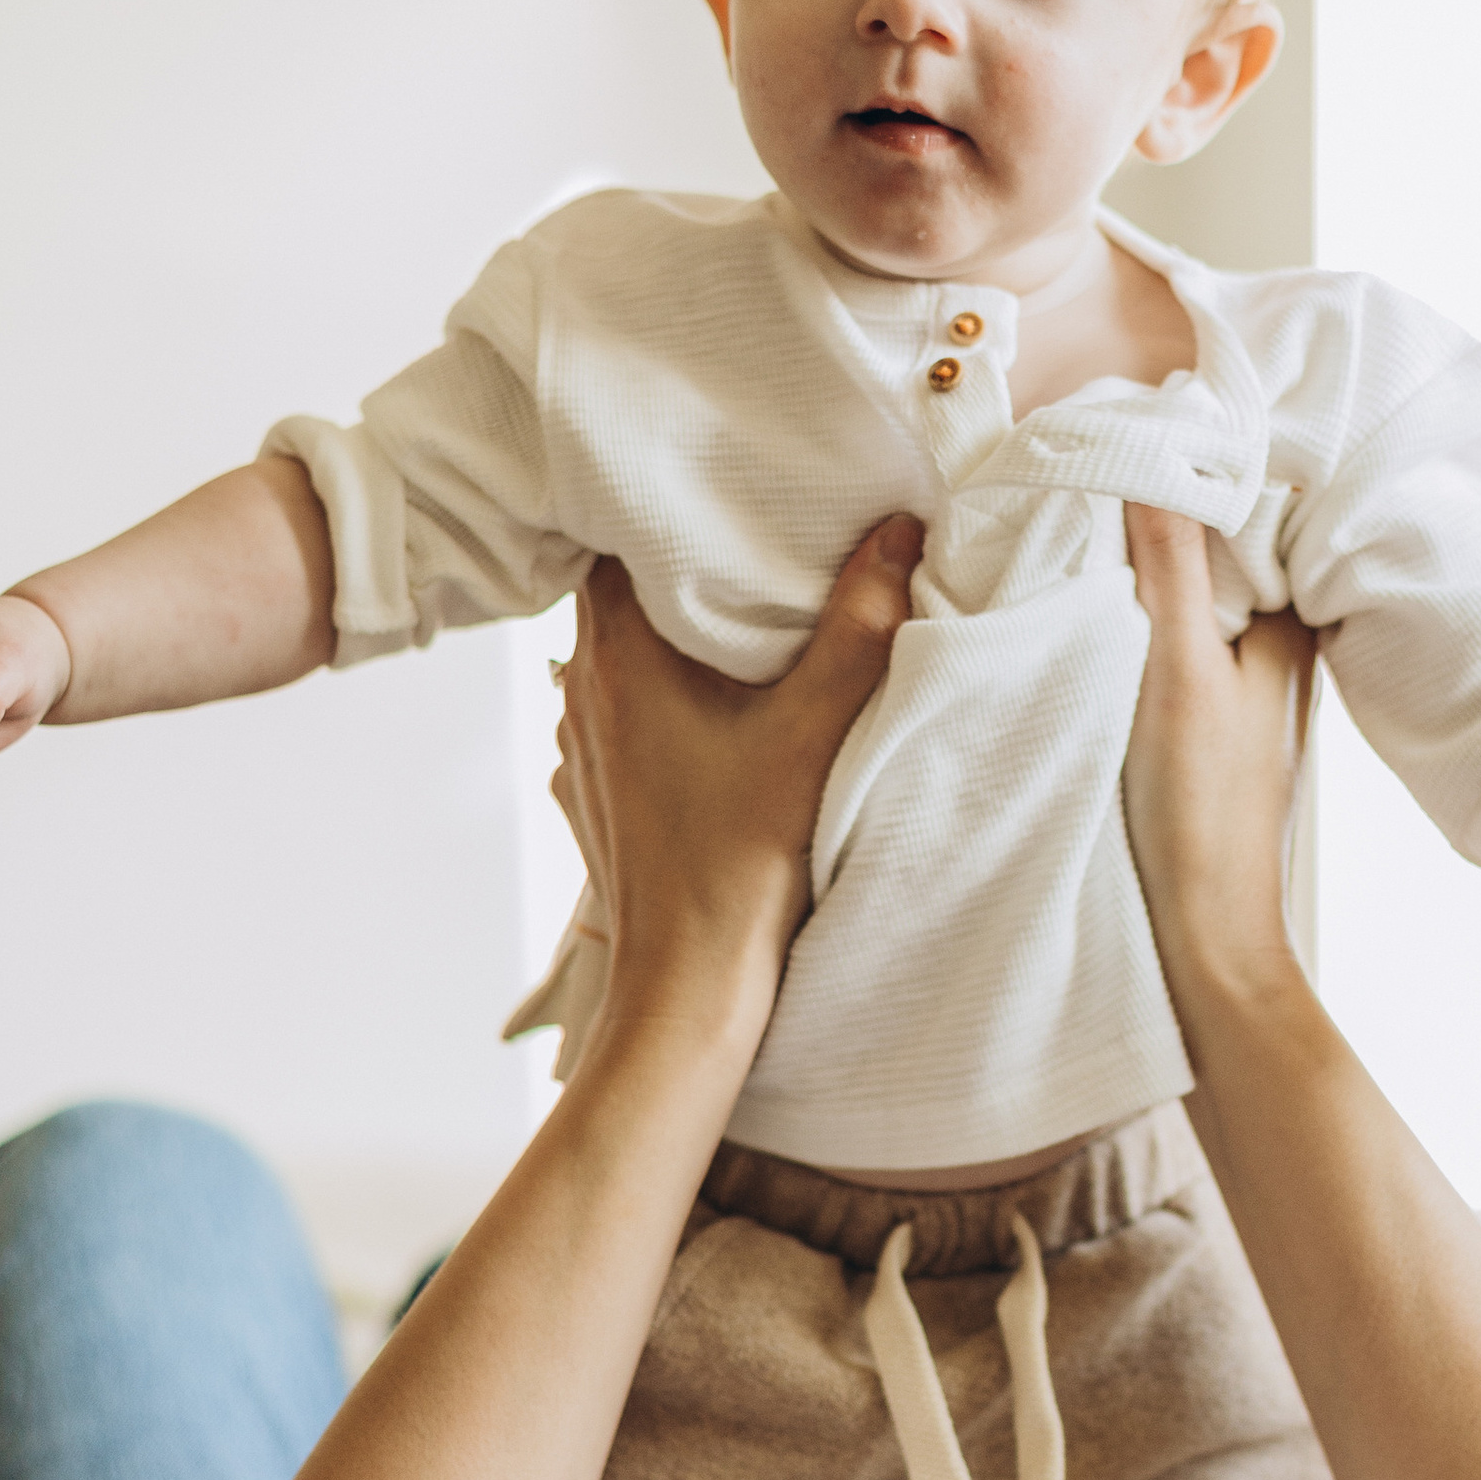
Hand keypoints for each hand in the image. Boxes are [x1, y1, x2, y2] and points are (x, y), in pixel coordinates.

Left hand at [551, 517, 920, 1049]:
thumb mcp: (816, 732)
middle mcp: (582, 692)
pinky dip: (665, 697)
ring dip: (673, 635)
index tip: (728, 491)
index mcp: (618, 657)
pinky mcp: (595, 794)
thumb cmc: (741, 863)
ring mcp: (582, 747)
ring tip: (744, 618)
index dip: (666, 505)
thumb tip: (899, 530)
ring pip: (622, 656)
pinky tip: (719, 710)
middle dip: (684, 565)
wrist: (690, 988)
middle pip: (622, 591)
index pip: (614, 535)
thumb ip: (858, 627)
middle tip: (756, 541)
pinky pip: (624, 715)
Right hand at [1120, 503, 1312, 1014]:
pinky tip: (1091, 609)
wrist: (1204, 934)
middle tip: (1094, 469)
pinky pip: (1166, 640)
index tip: (1138, 433)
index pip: (1253, 514)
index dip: (1199, 469)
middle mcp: (1271, 649)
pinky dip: (1132, 618)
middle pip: (1216, 550)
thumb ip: (1169, 570)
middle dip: (1163, 514)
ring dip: (1142, 568)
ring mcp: (1235, 688)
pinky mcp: (1197, 722)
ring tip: (1083, 526)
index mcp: (1288, 628)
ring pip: (1188, 595)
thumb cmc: (1203, 813)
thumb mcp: (1180, 675)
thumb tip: (1154, 460)